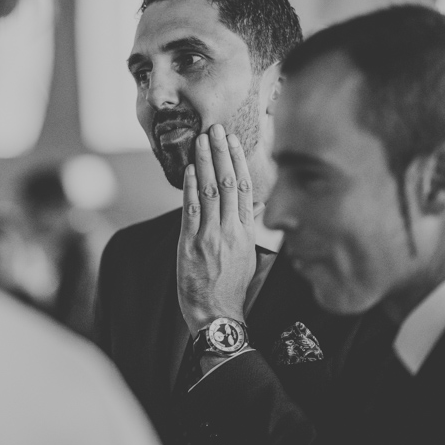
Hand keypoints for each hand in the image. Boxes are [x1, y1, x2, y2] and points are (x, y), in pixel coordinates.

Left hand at [177, 124, 255, 336]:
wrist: (217, 315)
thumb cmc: (231, 287)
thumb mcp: (247, 256)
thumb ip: (248, 228)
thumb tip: (254, 205)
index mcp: (246, 232)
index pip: (245, 189)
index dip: (239, 162)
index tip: (234, 141)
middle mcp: (231, 230)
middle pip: (229, 183)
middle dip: (222, 153)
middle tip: (217, 129)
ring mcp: (211, 236)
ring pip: (211, 191)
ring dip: (206, 162)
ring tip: (202, 139)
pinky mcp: (191, 244)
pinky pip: (192, 210)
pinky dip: (191, 187)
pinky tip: (190, 169)